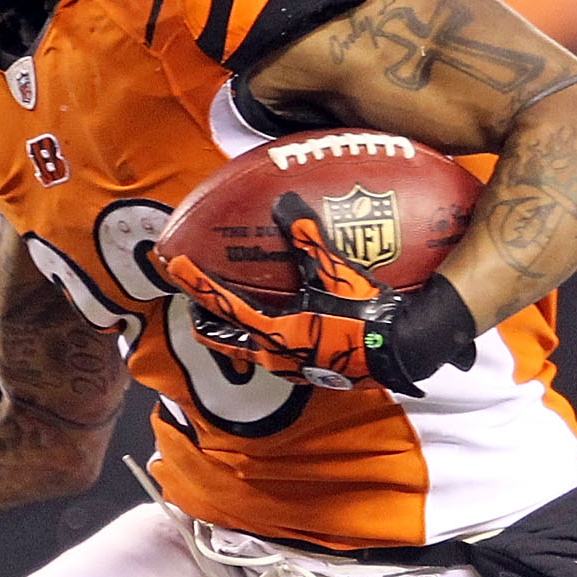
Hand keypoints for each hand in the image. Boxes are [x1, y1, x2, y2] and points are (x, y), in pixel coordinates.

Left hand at [160, 192, 470, 395]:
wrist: (402, 353)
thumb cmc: (368, 317)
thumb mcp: (337, 275)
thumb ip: (308, 241)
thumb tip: (286, 204)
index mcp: (275, 331)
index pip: (223, 305)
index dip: (197, 284)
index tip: (174, 267)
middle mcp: (276, 355)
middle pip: (225, 339)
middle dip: (206, 321)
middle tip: (193, 304)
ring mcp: (293, 368)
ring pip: (250, 352)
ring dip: (234, 334)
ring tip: (229, 317)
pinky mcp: (313, 372)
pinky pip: (279, 354)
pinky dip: (268, 338)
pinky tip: (283, 325)